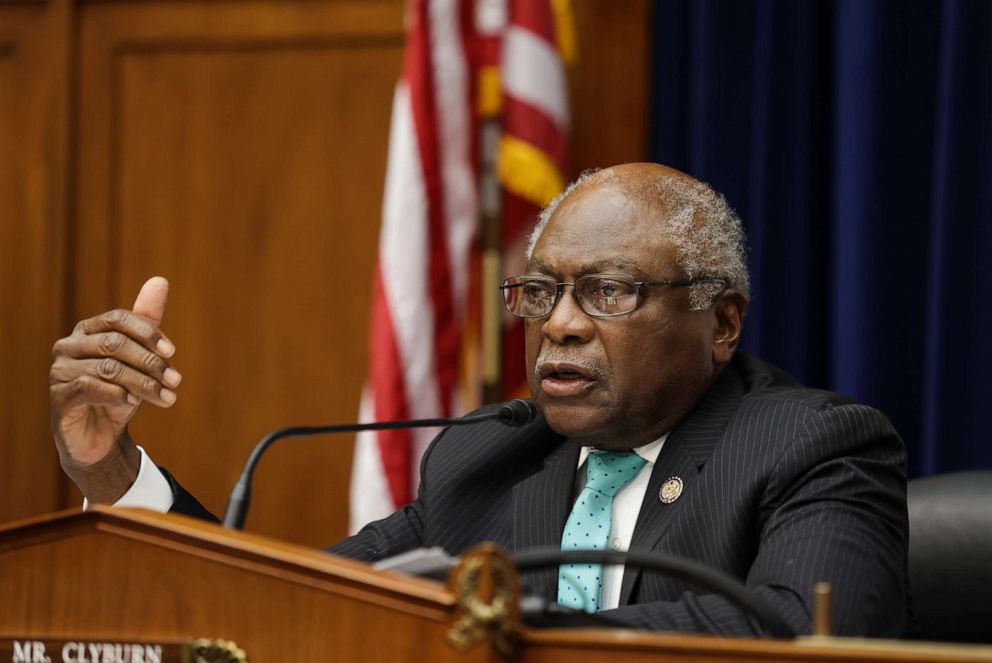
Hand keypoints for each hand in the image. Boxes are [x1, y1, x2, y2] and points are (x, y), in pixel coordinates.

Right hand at [49, 277, 180, 502]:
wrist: (100, 436)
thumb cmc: (121, 390)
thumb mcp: (139, 358)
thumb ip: (147, 322)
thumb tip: (160, 280)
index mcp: (88, 330)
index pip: (118, 319)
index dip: (147, 333)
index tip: (172, 352)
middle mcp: (69, 346)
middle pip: (115, 344)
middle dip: (150, 362)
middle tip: (175, 381)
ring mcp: (59, 371)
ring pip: (108, 368)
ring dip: (143, 384)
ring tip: (166, 398)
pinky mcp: (58, 398)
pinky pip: (89, 387)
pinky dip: (117, 394)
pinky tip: (133, 403)